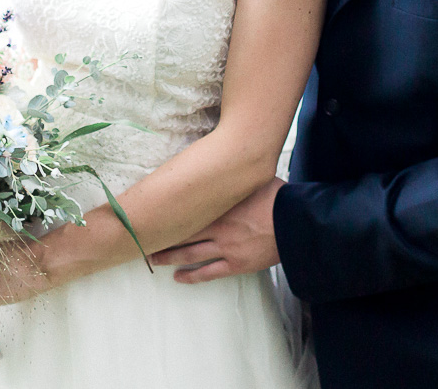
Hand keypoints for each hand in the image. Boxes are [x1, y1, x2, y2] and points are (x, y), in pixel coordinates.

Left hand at [148, 177, 282, 282]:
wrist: (295, 223)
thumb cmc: (276, 197)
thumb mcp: (252, 179)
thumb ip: (234, 177)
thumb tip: (223, 160)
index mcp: (218, 205)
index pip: (184, 208)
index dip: (165, 212)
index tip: (149, 212)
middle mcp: (217, 227)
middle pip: (181, 232)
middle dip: (161, 236)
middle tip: (142, 238)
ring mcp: (225, 248)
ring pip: (189, 254)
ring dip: (169, 257)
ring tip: (152, 258)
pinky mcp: (236, 264)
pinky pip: (208, 273)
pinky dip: (191, 277)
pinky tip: (178, 278)